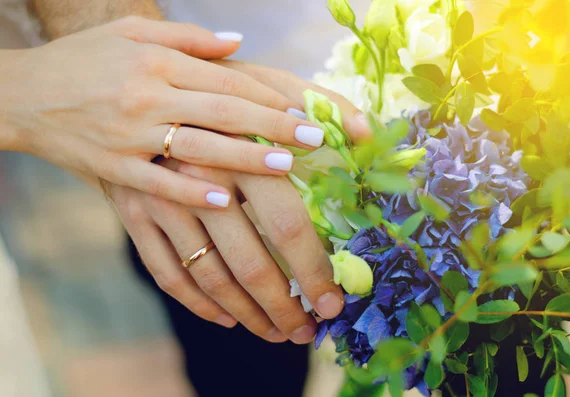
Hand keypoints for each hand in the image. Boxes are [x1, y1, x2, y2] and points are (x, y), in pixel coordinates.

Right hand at [2, 17, 331, 208]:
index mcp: (157, 61)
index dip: (268, 96)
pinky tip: (226, 201)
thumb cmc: (84, 60)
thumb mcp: (132, 34)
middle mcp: (147, 95)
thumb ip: (188, 37)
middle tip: (313, 138)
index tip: (302, 110)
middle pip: (223, 112)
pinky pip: (158, 183)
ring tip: (285, 166)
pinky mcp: (113, 168)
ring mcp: (130, 135)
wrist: (22, 93)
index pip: (227, 79)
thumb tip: (238, 44)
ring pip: (198, 148)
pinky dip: (191, 191)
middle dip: (273, 125)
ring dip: (245, 158)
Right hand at [106, 62, 369, 343]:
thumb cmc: (220, 91)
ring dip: (248, 313)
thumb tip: (368, 133)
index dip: (313, 268)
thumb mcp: (270, 84)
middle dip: (283, 305)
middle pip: (247, 261)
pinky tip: (228, 319)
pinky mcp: (135, 214)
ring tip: (278, 333)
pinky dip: (198, 303)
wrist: (143, 88)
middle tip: (309, 331)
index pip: (285, 222)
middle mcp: (196, 177)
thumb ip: (323, 103)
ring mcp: (160, 199)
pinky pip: (167, 272)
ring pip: (209, 276)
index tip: (334, 302)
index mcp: (238, 148)